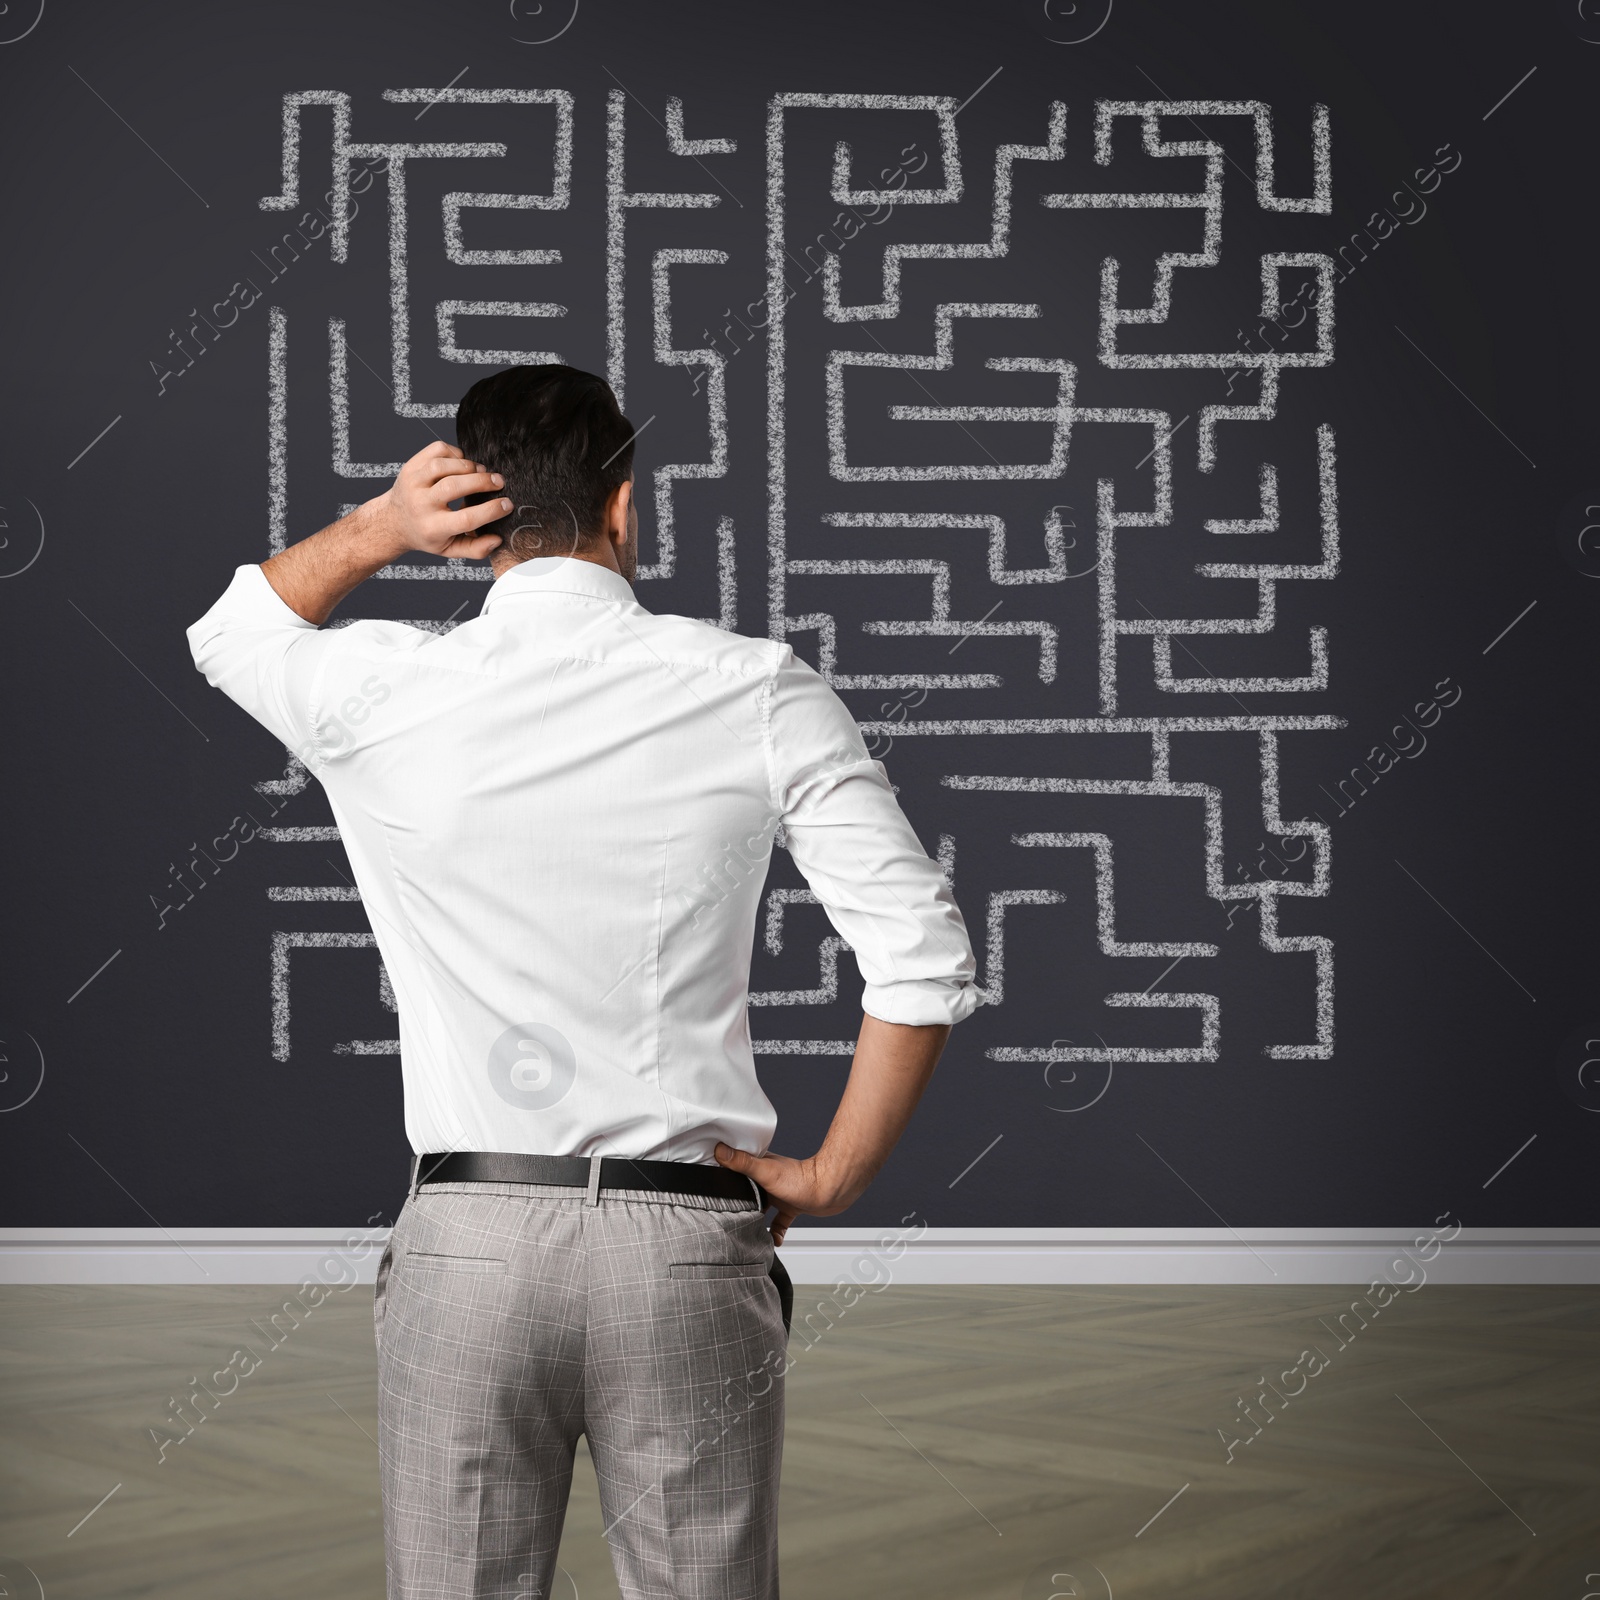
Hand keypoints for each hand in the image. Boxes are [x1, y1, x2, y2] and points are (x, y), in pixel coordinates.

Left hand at [377, 441, 511, 560]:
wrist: (393, 521)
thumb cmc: (427, 534)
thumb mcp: (449, 549)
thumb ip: (475, 549)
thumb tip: (497, 539)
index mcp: (432, 528)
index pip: (466, 519)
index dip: (491, 511)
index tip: (507, 504)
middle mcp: (420, 504)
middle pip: (455, 486)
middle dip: (482, 481)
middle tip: (499, 481)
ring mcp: (413, 482)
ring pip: (444, 465)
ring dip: (469, 466)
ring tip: (481, 472)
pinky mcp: (411, 466)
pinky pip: (437, 450)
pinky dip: (455, 453)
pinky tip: (461, 464)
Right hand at [712, 1143, 862, 1246]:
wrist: (830, 1191)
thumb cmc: (802, 1179)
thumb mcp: (766, 1171)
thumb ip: (743, 1162)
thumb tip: (720, 1151)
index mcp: (760, 1167)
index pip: (736, 1172)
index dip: (725, 1181)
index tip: (712, 1190)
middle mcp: (768, 1180)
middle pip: (747, 1194)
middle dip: (739, 1205)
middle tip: (727, 1217)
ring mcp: (780, 1194)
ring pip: (761, 1209)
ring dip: (755, 1220)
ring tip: (746, 1231)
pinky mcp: (791, 1207)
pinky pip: (778, 1223)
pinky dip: (775, 1233)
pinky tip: (772, 1241)